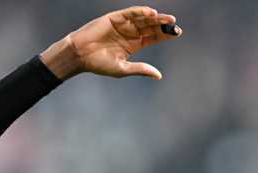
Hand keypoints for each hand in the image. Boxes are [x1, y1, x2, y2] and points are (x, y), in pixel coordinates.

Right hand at [40, 6, 180, 80]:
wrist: (80, 55)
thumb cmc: (99, 64)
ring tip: (168, 19)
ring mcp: (123, 24)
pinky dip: (140, 12)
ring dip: (155, 18)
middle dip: (163, 25)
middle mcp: (130, 32)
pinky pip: (130, 13)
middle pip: (151, 26)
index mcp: (134, 44)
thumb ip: (141, 69)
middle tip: (175, 25)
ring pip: (143, 19)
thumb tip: (159, 75)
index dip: (165, 34)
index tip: (177, 33)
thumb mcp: (123, 69)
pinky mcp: (115, 18)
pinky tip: (151, 13)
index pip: (153, 37)